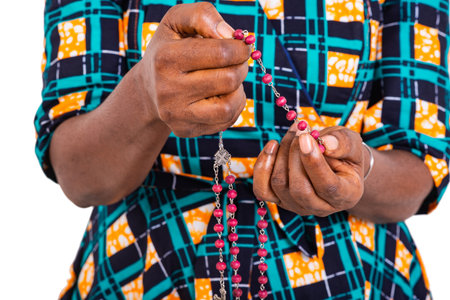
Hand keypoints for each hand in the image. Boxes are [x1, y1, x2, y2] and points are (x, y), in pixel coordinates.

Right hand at [136, 2, 250, 136]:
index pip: (222, 53)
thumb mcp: (177, 21)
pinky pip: (225, 121)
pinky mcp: (185, 130)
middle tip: (235, 62)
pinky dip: (232, 105)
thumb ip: (202, 15)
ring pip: (229, 106)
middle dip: (240, 67)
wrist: (149, 88)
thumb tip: (230, 35)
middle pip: (229, 79)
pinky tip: (221, 95)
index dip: (240, 47)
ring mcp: (176, 114)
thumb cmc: (169, 49)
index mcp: (166, 58)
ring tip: (228, 79)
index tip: (238, 45)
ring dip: (238, 90)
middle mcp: (168, 90)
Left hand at [253, 125, 366, 216]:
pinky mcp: (279, 199)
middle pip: (300, 189)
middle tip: (300, 131)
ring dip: (282, 153)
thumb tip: (325, 143)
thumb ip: (343, 144)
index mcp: (347, 195)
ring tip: (293, 133)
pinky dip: (263, 165)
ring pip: (279, 184)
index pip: (328, 187)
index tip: (305, 137)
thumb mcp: (352, 143)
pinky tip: (272, 146)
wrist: (334, 162)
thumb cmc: (344, 152)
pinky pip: (262, 188)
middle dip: (294, 155)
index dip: (314, 162)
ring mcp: (297, 205)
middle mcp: (321, 207)